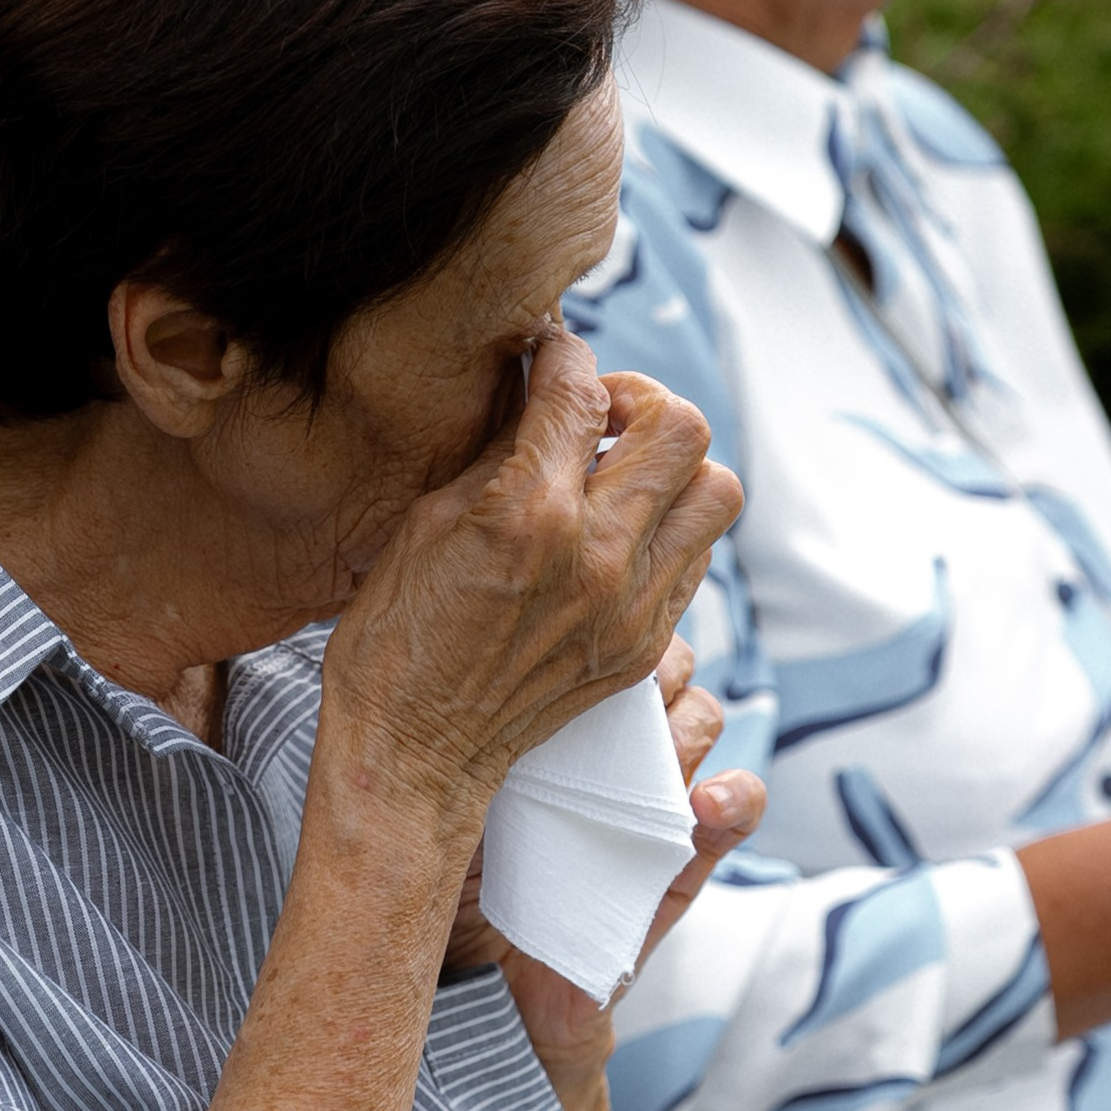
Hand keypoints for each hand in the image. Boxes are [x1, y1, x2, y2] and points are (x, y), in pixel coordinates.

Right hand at [319, 329, 740, 845]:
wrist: (414, 756)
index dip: (562, 353)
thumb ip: (497, 450)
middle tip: (596, 417)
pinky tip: (617, 535)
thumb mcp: (427, 522)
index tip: (548, 357)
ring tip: (620, 476)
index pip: (581, 389)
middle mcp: (597, 555)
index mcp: (529, 514)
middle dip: (637, 400)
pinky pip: (695, 558)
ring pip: (715, 489)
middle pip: (681, 425)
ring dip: (673, 466)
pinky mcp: (644, 644)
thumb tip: (538, 388)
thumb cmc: (395, 637)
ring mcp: (632, 605)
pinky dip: (667, 528)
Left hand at [444, 637, 767, 1070]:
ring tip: (651, 749)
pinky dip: (734, 797)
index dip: (603, 624)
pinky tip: (703, 803)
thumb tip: (429, 662)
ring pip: (703, 720)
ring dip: (685, 723)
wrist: (484, 992)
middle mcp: (612, 747)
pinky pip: (738, 808)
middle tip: (617, 688)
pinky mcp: (686, 859)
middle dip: (650, 663)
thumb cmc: (449, 879)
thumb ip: (450, 738)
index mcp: (556, 718)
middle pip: (665, 664)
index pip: (600, 637)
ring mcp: (655, 797)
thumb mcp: (442, 797)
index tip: (576, 633)